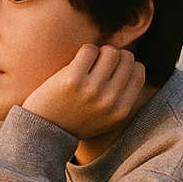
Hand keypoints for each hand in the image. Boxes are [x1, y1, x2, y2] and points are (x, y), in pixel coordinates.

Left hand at [22, 44, 145, 140]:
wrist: (44, 132)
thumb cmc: (76, 120)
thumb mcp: (106, 118)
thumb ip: (122, 98)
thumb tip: (134, 64)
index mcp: (121, 111)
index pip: (139, 72)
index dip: (128, 64)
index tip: (114, 67)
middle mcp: (110, 101)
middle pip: (126, 58)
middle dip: (114, 56)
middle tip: (98, 64)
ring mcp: (92, 89)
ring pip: (110, 51)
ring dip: (99, 52)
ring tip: (88, 63)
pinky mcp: (72, 79)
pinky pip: (89, 49)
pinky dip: (84, 52)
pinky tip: (76, 63)